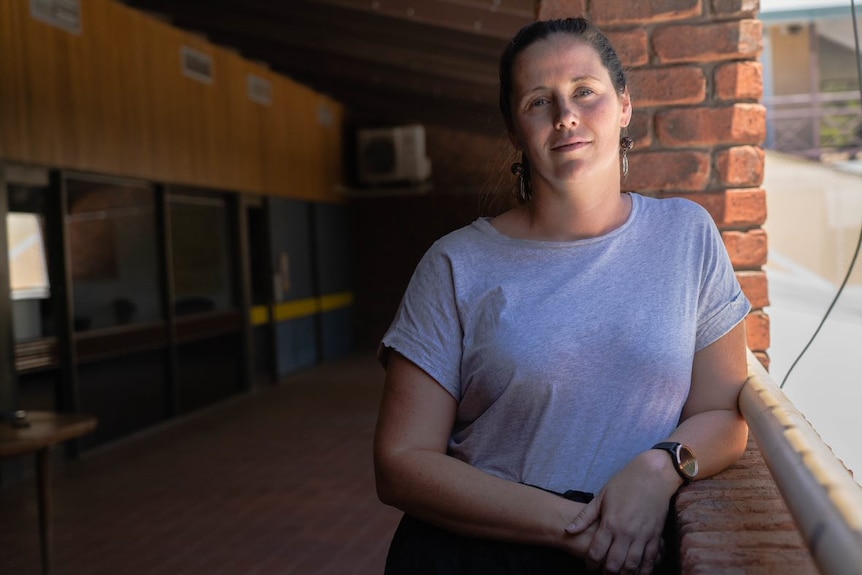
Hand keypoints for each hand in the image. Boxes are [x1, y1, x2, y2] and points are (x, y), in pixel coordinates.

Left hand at [564, 451, 678, 573]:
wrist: (653, 475)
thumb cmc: (625, 483)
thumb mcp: (601, 496)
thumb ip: (585, 516)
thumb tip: (568, 530)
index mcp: (610, 523)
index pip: (596, 552)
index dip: (590, 564)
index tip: (589, 566)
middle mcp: (626, 533)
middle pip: (614, 564)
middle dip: (606, 573)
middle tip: (602, 573)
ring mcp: (643, 536)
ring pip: (632, 566)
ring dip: (624, 574)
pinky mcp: (656, 536)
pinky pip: (651, 560)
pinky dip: (644, 570)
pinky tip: (637, 573)